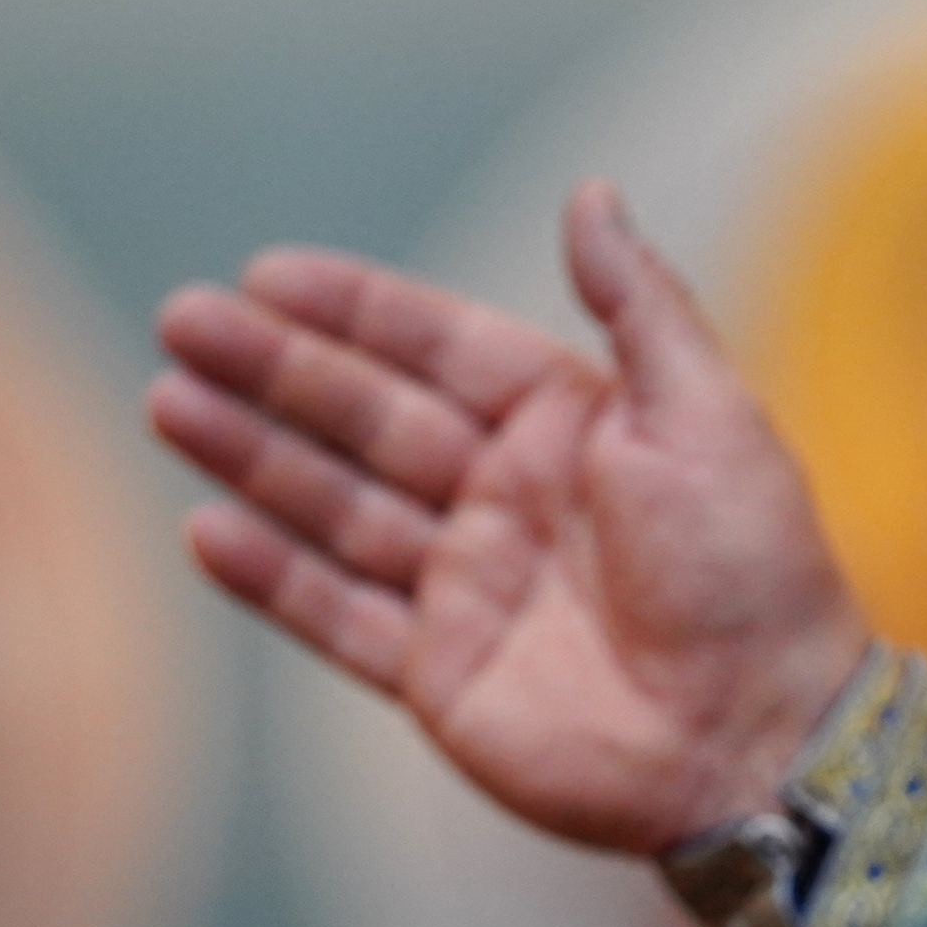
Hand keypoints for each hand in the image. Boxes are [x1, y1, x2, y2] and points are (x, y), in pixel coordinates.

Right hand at [149, 180, 870, 854]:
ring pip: (335, 507)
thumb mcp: (707, 413)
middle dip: (274, 370)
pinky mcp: (441, 678)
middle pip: (368, 419)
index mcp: (573, 427)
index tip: (267, 273)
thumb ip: (638, 302)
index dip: (354, 312)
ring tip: (166, 400)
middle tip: (181, 321)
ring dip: (251, 455)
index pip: (441, 349)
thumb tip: (591, 191)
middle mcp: (510, 499)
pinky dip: (271, 577)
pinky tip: (203, 528)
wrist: (761, 735)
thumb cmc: (752, 568)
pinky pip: (338, 616)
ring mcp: (469, 588)